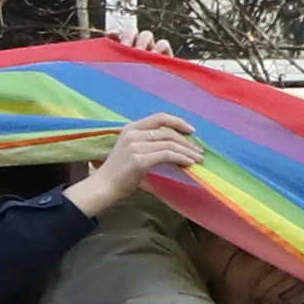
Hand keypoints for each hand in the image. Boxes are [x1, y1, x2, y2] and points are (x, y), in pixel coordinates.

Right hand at [72, 113, 201, 215]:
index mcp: (131, 128)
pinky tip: (188, 164)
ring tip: (197, 159)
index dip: (178, 122)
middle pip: (168, 133)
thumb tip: (175, 144)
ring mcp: (136, 146)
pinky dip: (181, 159)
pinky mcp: (140, 160)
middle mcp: (133, 134)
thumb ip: (148, 142)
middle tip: (199, 151)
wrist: (104, 186)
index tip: (192, 131)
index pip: (159, 118)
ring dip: (187, 152)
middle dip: (187, 142)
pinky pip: (167, 156)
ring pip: (170, 144)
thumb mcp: (131, 149)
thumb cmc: (119, 170)